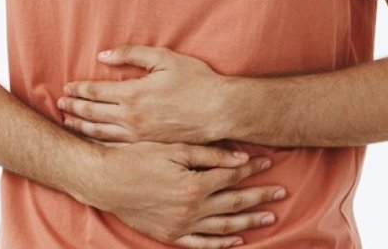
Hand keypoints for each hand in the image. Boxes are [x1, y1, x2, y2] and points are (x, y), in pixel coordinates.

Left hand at [58, 44, 224, 143]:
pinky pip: (114, 145)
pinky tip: (92, 141)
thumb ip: (132, 54)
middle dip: (73, 108)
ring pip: (100, 132)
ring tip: (68, 123)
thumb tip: (103, 55)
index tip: (66, 88)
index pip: (95, 92)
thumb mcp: (164, 58)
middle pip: (92, 113)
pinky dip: (98, 142)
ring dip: (81, 126)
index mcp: (133, 93)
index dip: (78, 90)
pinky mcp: (147, 146)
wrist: (219, 112)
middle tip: (60, 105)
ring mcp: (138, 135)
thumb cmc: (195, 81)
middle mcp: (130, 117)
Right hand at [88, 140, 285, 247]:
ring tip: (269, 217)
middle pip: (234, 204)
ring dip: (248, 222)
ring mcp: (181, 226)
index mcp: (194, 185)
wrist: (106, 180)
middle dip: (259, 197)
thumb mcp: (173, 148)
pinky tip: (237, 240)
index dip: (251, 169)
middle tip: (281, 193)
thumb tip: (240, 156)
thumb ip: (208, 154)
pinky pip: (201, 244)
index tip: (268, 163)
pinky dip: (221, 244)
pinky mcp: (169, 235)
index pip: (231, 176)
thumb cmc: (137, 157)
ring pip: (223, 227)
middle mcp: (191, 209)